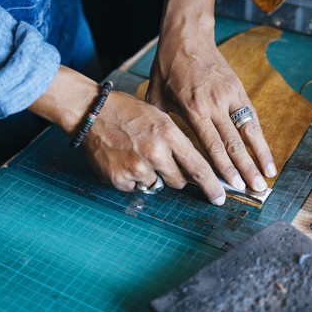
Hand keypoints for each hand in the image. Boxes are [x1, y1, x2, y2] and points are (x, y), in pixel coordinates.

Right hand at [84, 91, 225, 204]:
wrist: (92, 113)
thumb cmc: (127, 112)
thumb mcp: (160, 118)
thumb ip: (178, 142)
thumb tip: (194, 165)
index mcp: (168, 135)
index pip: (198, 168)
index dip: (211, 186)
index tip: (219, 198)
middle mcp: (155, 154)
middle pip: (180, 182)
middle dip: (175, 175)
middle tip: (160, 160)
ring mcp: (136, 168)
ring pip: (157, 185)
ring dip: (151, 175)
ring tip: (136, 155)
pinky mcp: (119, 179)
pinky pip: (135, 187)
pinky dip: (131, 178)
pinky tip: (123, 160)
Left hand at [146, 29, 275, 190]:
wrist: (186, 37)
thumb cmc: (167, 68)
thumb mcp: (156, 96)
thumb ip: (163, 122)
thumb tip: (165, 147)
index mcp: (193, 109)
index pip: (211, 145)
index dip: (223, 167)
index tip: (232, 185)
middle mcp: (214, 105)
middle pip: (233, 144)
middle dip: (245, 169)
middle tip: (254, 190)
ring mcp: (229, 96)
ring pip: (248, 131)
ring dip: (259, 156)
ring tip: (267, 176)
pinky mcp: (238, 89)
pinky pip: (251, 116)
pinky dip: (259, 136)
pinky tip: (265, 152)